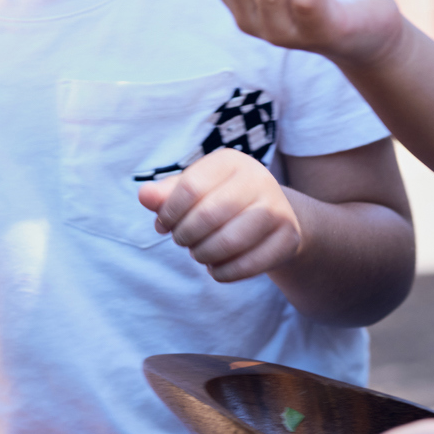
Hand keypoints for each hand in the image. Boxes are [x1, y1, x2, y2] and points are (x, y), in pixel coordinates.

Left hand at [137, 149, 302, 281]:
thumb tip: (144, 196)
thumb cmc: (221, 200)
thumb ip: (166, 193)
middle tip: (182, 241)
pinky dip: (223, 273)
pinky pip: (247, 265)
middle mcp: (259, 178)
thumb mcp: (194, 190)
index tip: (163, 225)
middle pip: (207, 215)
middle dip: (185, 236)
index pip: (189, 187)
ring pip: (229, 242)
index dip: (168, 213)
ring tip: (199, 253)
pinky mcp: (289, 238)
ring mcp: (278, 208)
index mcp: (231, 160)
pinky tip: (216, 267)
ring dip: (203, 255)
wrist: (273, 216)